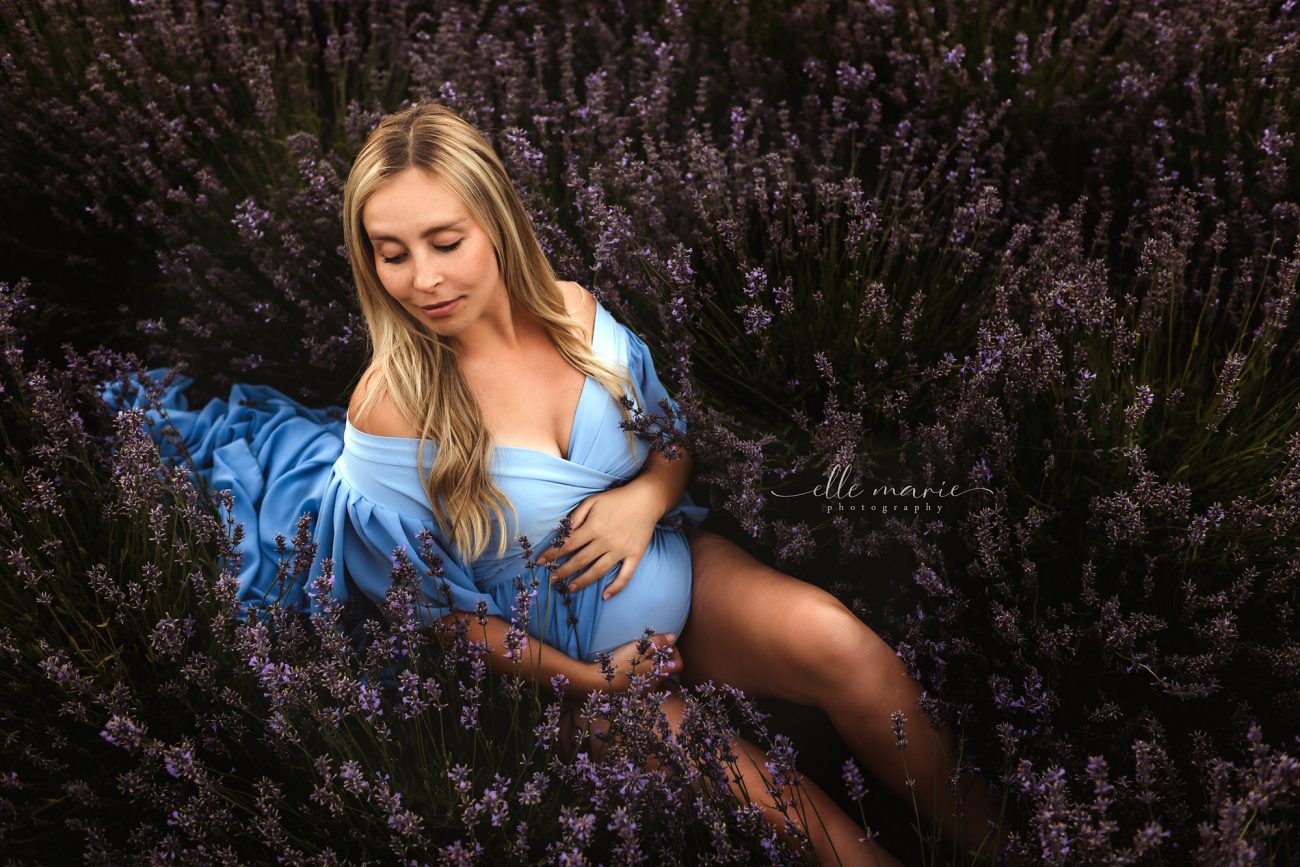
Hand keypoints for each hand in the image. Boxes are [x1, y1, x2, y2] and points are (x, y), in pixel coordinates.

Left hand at [536, 482, 660, 599]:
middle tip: (553, 580)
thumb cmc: (616, 499)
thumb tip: (563, 531)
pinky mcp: (634, 556)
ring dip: (583, 581)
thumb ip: (576, 516)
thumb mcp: (592, 501)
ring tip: (571, 589)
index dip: (553, 554)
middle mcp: (606, 541)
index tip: (541, 562)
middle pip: (580, 560)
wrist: (646, 499)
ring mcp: (621, 550)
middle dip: (564, 571)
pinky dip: (616, 587)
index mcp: (594, 527)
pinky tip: (605, 596)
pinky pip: (625, 575)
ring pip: (598, 571)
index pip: (568, 544)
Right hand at [587, 632, 682, 692]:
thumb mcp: (639, 648)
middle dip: (662, 657)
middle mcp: (655, 685)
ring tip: (638, 655)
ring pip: (655, 676)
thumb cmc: (621, 664)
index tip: (664, 644)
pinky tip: (630, 667)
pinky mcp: (633, 694)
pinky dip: (642, 673)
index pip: (679, 665)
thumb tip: (673, 637)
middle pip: (667, 670)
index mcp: (660, 673)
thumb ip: (658, 642)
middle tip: (649, 646)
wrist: (598, 683)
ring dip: (651, 665)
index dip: (676, 653)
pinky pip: (644, 682)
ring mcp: (644, 691)